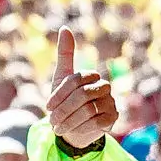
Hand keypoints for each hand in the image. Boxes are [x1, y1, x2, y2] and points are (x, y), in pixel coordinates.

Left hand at [46, 28, 116, 152]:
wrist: (73, 128)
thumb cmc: (65, 102)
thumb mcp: (61, 80)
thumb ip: (65, 55)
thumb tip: (65, 28)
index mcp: (91, 76)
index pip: (75, 80)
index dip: (58, 95)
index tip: (47, 107)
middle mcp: (104, 87)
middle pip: (82, 95)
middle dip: (63, 110)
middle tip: (51, 121)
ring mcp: (111, 102)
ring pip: (88, 109)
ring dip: (68, 121)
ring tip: (57, 128)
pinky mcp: (112, 118)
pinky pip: (96, 122)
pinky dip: (79, 129)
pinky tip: (71, 132)